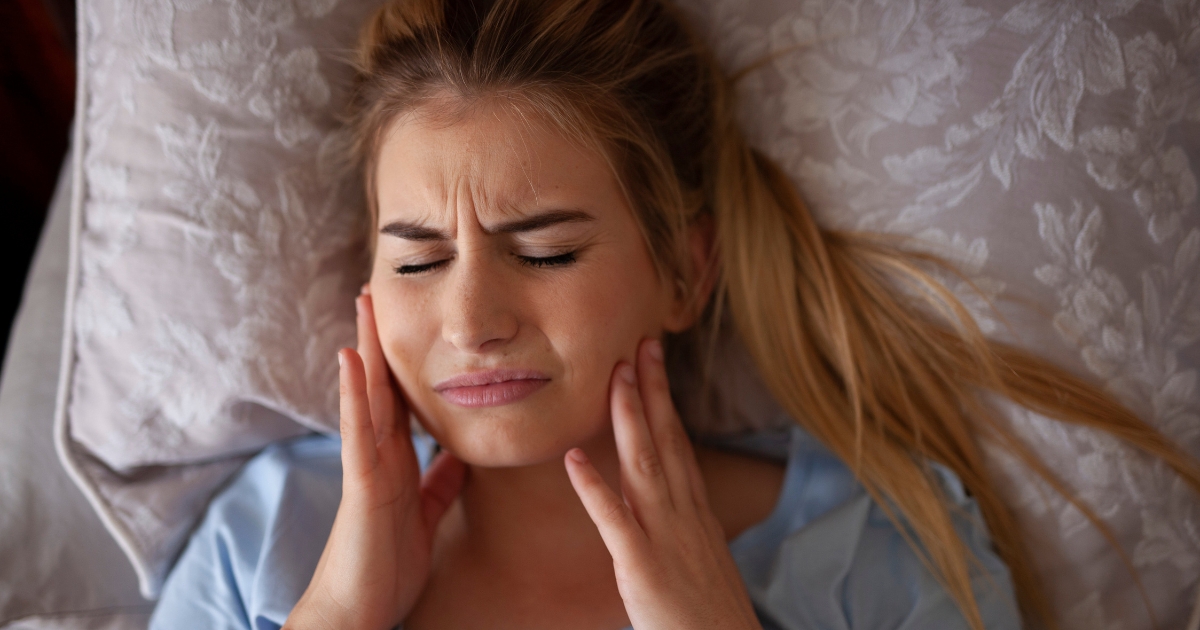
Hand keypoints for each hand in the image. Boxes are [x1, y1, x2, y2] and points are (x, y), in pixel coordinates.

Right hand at [286, 289, 465, 629]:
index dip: (404, 363)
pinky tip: (353, 358)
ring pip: (366, 398)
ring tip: (364, 305)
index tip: (410, 323)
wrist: (359, 609)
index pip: (401, 401)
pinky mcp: (360, 484)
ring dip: (366, 350)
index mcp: (396, 462)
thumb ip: (439, 483)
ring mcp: (366, 466)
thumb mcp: (425, 516)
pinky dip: (356, 393)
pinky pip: (359, 432)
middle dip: (381, 341)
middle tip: (379, 292)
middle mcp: (378, 456)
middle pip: (381, 387)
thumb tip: (460, 456)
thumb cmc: (387, 566)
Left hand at [564, 338, 760, 629]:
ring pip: (644, 467)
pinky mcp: (643, 568)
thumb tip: (673, 513)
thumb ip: (685, 533)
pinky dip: (594, 488)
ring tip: (614, 377)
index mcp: (696, 516)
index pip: (679, 446)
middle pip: (667, 442)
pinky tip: (572, 459)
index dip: (666, 402)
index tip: (655, 364)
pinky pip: (615, 522)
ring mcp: (666, 539)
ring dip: (629, 419)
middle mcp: (684, 517)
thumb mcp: (703, 564)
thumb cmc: (712, 620)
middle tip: (640, 343)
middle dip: (652, 391)